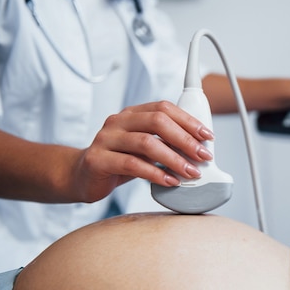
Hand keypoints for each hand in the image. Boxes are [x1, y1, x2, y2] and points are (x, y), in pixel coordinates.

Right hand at [72, 101, 214, 202]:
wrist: (82, 176)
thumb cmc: (119, 161)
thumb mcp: (144, 148)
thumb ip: (165, 144)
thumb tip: (199, 150)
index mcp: (132, 114)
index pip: (164, 108)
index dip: (188, 121)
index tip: (207, 136)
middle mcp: (118, 122)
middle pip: (157, 122)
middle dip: (185, 139)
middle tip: (203, 155)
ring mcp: (106, 139)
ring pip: (146, 143)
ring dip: (174, 159)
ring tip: (191, 172)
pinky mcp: (98, 160)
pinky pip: (132, 164)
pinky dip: (155, 173)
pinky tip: (170, 181)